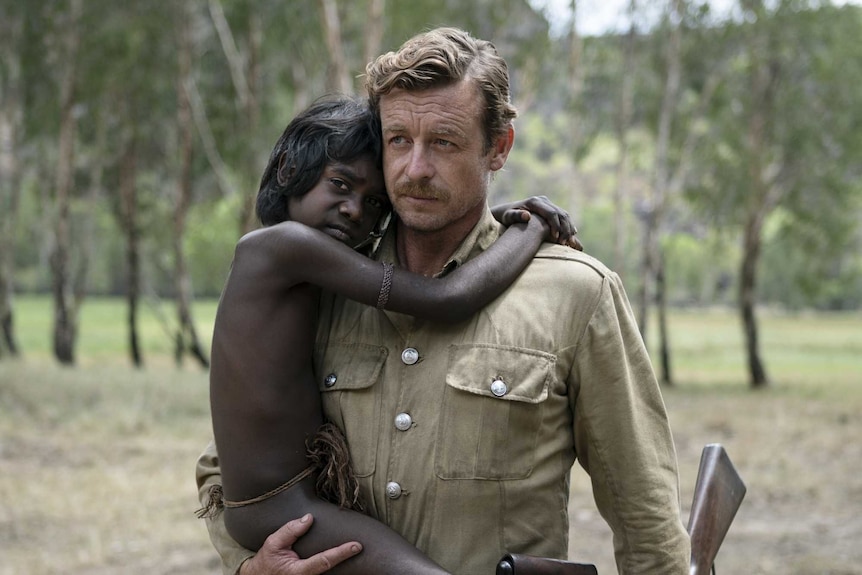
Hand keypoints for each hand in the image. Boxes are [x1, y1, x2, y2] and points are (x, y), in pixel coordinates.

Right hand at [240, 514, 361, 574]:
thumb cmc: (266, 561)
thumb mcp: (273, 543)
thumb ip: (290, 530)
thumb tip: (309, 518)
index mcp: (299, 571)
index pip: (324, 561)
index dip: (342, 553)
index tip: (357, 545)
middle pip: (332, 568)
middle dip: (346, 557)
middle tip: (362, 545)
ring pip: (330, 572)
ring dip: (342, 560)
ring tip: (354, 548)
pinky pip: (325, 571)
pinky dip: (334, 562)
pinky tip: (342, 553)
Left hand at [494, 196, 582, 250]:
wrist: (507, 211)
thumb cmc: (506, 216)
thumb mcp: (508, 217)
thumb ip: (516, 216)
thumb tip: (527, 216)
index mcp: (534, 202)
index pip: (552, 213)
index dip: (556, 226)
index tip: (556, 239)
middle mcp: (542, 200)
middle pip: (561, 214)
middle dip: (565, 229)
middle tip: (565, 243)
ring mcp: (547, 203)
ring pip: (564, 215)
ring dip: (569, 228)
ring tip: (568, 242)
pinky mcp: (550, 208)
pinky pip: (563, 216)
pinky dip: (568, 226)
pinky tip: (570, 236)